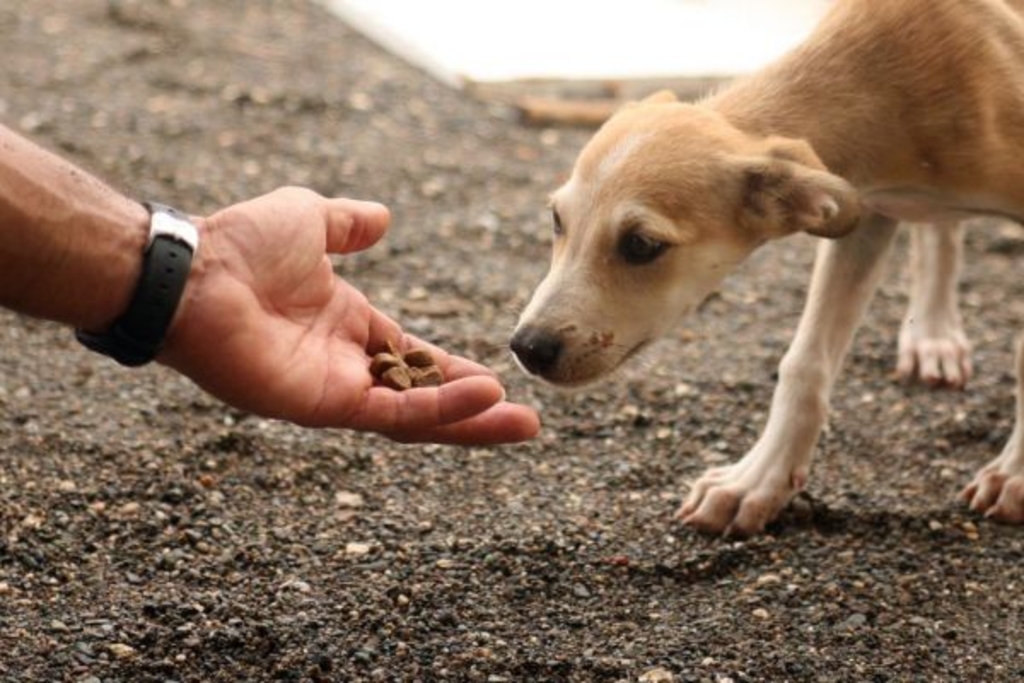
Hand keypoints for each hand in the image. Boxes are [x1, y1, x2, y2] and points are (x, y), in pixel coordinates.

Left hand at [159, 187, 539, 443]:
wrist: (195, 270)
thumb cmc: (242, 244)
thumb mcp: (311, 219)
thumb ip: (349, 224)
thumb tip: (384, 218)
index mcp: (348, 329)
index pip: (415, 360)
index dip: (455, 372)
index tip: (498, 379)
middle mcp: (345, 367)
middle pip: (425, 399)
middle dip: (475, 412)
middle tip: (526, 421)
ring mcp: (335, 390)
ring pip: (416, 417)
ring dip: (469, 420)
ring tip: (522, 424)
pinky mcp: (324, 405)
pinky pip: (393, 412)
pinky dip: (439, 409)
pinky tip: (484, 399)